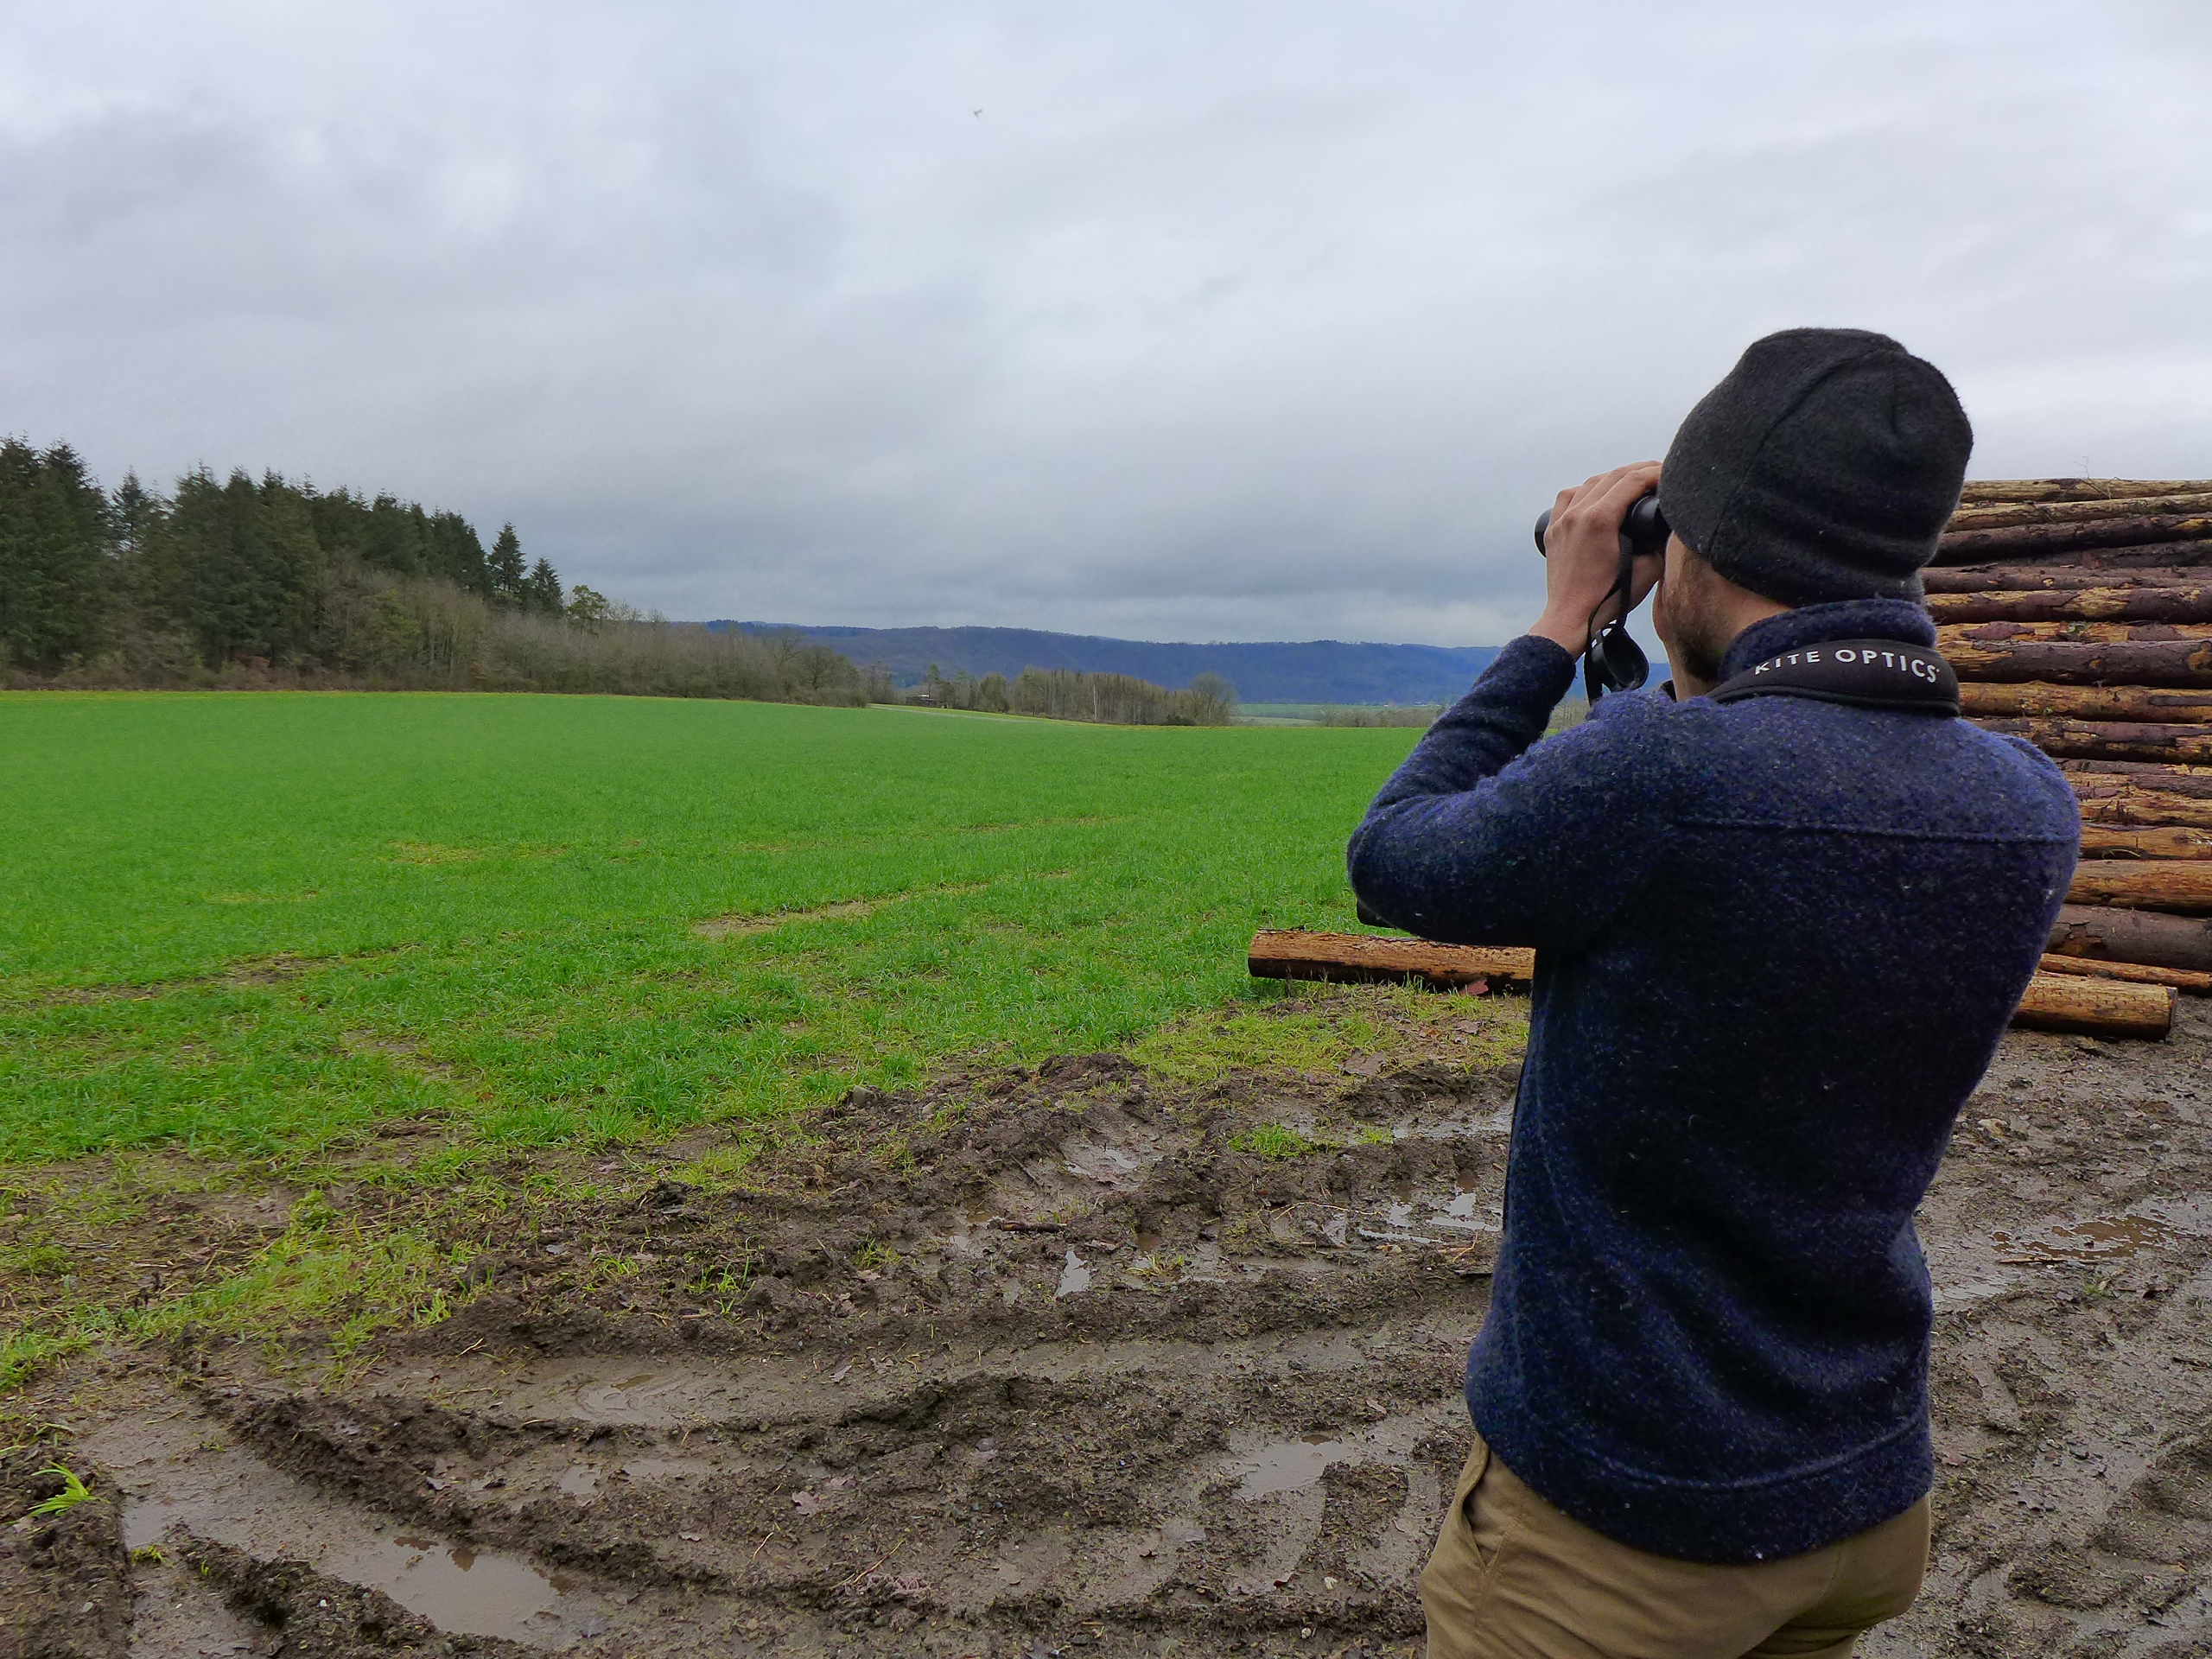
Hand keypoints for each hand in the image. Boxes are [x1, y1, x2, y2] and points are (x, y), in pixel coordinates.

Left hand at [1528, 462, 1663, 656]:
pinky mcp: (1553, 531)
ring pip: (1589, 484)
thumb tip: (1667, 526)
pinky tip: (1596, 494)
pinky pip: (1567, 498)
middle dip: (1638, 470)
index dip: (1655, 472)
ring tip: (1632, 481)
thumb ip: (1660, 542)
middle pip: (1612, 476)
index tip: (1669, 472)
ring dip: (1613, 478)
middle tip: (1658, 472)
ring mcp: (1561, 521)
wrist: (1572, 619)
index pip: (1632, 481)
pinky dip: (1585, 490)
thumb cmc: (1608, 599)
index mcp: (1599, 520)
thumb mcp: (1648, 569)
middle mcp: (1577, 514)